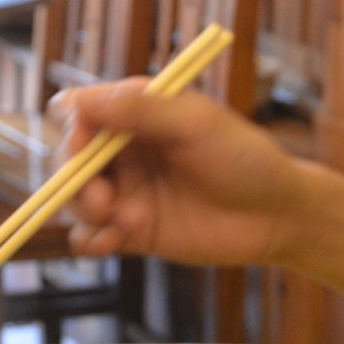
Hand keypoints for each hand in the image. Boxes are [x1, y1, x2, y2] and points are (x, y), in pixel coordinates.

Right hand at [54, 80, 308, 266]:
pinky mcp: (131, 231)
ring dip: (86, 211)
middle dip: (73, 178)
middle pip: (67, 158)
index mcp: (136, 114)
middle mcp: (124, 151)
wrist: (276, 215)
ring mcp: (126, 192)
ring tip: (126, 221)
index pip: (79, 112)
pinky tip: (111, 242)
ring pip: (74, 199)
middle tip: (102, 199)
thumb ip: (140, 110)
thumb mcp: (196, 124)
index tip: (83, 140)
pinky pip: (88, 237)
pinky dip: (88, 241)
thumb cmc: (244, 158)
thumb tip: (78, 101)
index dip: (73, 125)